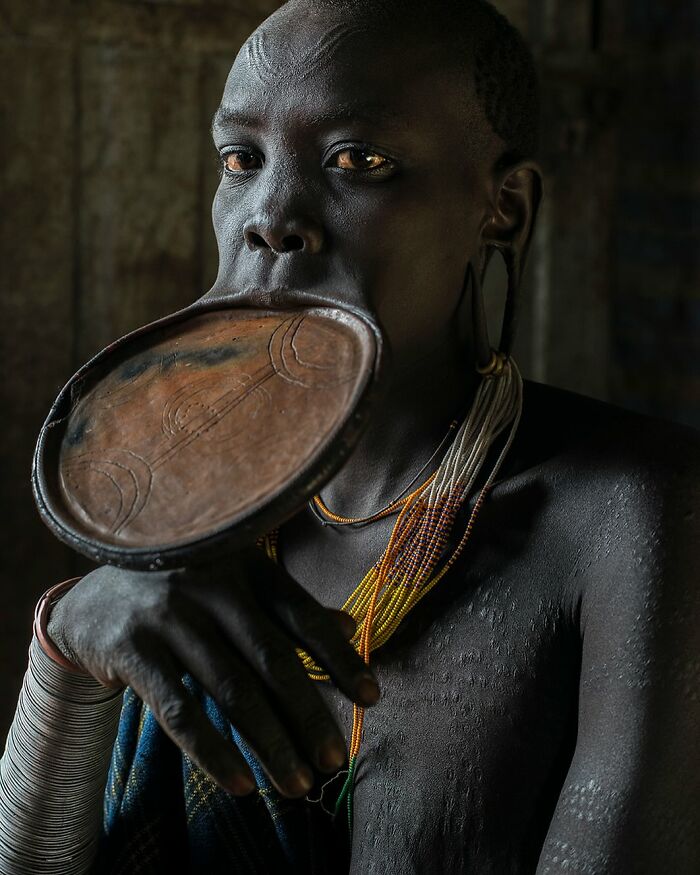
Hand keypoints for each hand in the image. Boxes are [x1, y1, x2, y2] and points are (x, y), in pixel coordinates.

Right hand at [46, 548, 379, 797]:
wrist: (92, 596)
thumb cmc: (185, 592)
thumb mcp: (238, 585)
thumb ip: (288, 608)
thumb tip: (350, 626)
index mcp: (247, 567)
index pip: (303, 617)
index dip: (340, 658)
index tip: (371, 699)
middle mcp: (213, 586)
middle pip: (273, 659)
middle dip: (309, 715)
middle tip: (335, 761)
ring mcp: (171, 616)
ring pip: (232, 691)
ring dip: (270, 744)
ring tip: (299, 784)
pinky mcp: (133, 650)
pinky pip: (180, 711)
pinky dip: (213, 752)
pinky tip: (241, 784)